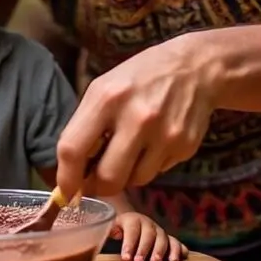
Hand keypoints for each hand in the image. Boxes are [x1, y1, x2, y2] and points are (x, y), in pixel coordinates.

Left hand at [56, 35, 215, 198]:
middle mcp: (136, 117)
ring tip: (126, 154)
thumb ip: (84, 127)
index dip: (66, 177)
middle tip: (95, 181)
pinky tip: (151, 144)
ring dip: (125, 176)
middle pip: (108, 177)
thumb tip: (71, 172)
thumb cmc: (138, 79)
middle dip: (97, 187)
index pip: (73, 149)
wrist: (194, 68)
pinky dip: (147, 166)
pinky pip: (157, 172)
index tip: (65, 191)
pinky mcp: (185, 146)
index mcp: (106, 99)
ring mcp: (164, 134)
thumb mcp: (103, 89)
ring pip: (134, 181)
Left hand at [110, 213, 187, 260]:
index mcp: (133, 220)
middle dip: (144, 249)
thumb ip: (107, 232)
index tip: (126, 258)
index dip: (129, 244)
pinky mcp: (169, 239)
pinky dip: (179, 250)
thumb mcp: (111, 228)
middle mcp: (148, 224)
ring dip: (161, 250)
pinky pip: (177, 243)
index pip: (132, 230)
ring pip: (164, 238)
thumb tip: (96, 237)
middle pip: (149, 234)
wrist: (132, 222)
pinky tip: (177, 259)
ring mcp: (160, 231)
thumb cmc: (120, 230)